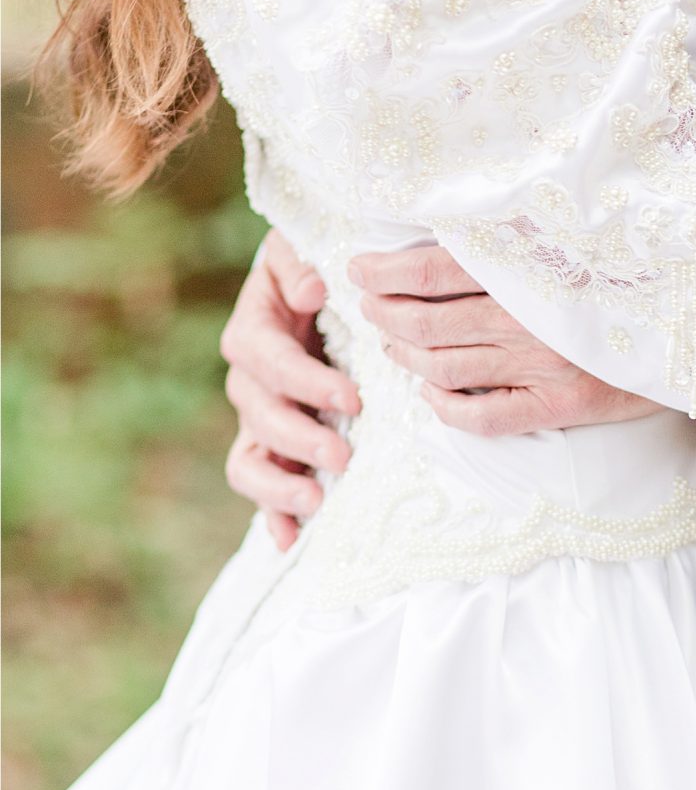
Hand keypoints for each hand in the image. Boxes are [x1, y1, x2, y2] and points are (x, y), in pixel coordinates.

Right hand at [221, 230, 360, 549]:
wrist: (316, 290)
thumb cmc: (317, 267)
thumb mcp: (302, 251)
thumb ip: (300, 264)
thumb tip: (311, 290)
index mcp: (253, 330)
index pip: (270, 361)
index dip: (307, 382)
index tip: (353, 398)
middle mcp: (249, 380)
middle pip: (259, 415)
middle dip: (301, 438)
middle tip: (345, 456)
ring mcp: (259, 418)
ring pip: (249, 459)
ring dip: (279, 485)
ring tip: (316, 500)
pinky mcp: (274, 446)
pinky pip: (262, 483)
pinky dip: (272, 513)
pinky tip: (290, 539)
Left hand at [347, 246, 659, 435]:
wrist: (695, 329)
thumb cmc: (624, 281)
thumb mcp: (571, 245)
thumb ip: (514, 243)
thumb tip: (443, 243)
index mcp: (528, 268)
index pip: (433, 270)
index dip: (385, 272)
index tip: (358, 268)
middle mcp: (529, 318)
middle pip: (427, 321)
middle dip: (385, 315)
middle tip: (369, 307)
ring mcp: (542, 366)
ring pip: (444, 368)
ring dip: (406, 357)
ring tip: (393, 343)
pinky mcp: (559, 406)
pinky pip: (482, 417)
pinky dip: (445, 409)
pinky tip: (431, 396)